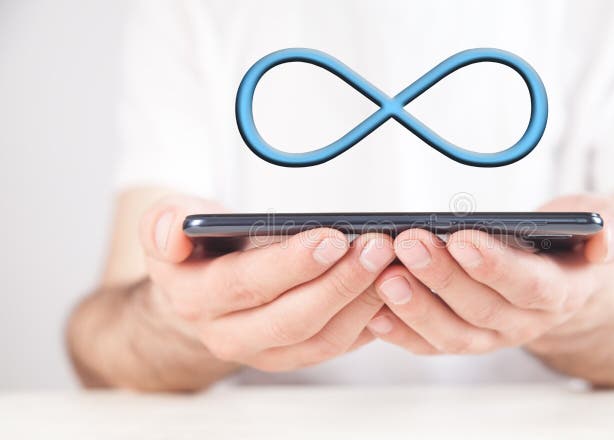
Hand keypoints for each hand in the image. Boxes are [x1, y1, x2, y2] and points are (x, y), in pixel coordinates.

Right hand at [139, 195, 394, 370]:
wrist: (198, 296)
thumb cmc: (196, 254)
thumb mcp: (167, 226)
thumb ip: (162, 222)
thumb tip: (171, 230)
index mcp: (195, 298)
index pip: (248, 283)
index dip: (292, 263)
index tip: (332, 238)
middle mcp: (228, 334)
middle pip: (293, 317)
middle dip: (341, 282)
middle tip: (376, 248)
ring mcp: (264, 352)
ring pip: (322, 338)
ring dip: (362, 302)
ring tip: (390, 265)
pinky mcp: (295, 357)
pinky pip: (338, 346)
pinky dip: (369, 320)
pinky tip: (389, 289)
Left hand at [365, 195, 613, 355]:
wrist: (565, 279)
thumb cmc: (578, 246)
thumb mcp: (610, 224)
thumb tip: (605, 238)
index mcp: (563, 293)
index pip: (529, 285)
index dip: (496, 266)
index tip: (462, 238)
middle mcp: (525, 322)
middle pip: (480, 308)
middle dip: (442, 276)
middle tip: (409, 243)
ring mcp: (492, 335)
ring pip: (452, 334)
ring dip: (415, 306)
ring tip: (384, 275)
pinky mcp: (463, 336)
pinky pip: (430, 344)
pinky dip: (401, 332)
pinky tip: (373, 310)